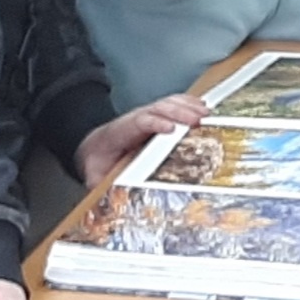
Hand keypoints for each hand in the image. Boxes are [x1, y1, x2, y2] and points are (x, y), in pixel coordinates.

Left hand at [76, 93, 209, 186]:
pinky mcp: (156, 116)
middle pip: (158, 109)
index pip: (139, 122)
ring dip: (187, 107)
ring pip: (167, 104)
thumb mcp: (95, 175)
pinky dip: (188, 104)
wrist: (94, 146)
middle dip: (179, 113)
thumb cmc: (98, 161)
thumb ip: (100, 184)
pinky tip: (201, 108)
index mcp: (120, 132)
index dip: (154, 123)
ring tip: (205, 115)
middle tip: (197, 120)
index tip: (170, 129)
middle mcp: (135, 119)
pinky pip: (173, 105)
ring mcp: (147, 115)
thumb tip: (105, 195)